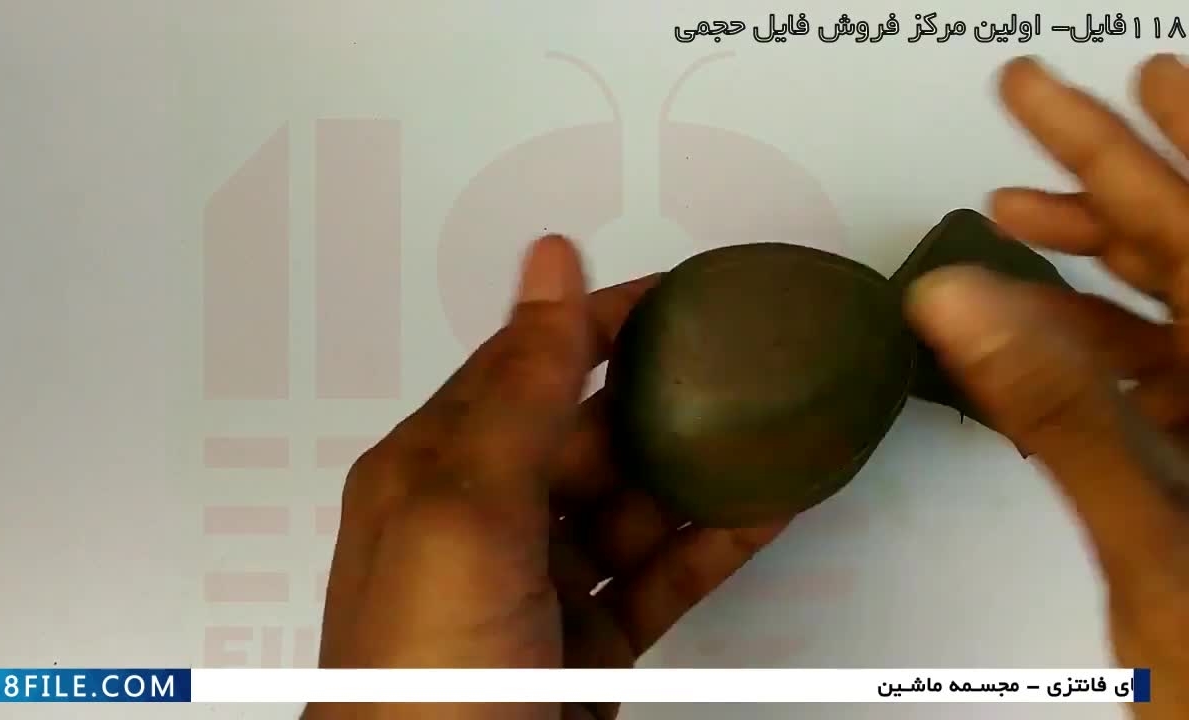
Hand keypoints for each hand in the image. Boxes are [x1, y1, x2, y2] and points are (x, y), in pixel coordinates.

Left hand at [304, 236, 790, 719]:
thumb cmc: (428, 667)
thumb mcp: (469, 508)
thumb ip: (520, 385)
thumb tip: (550, 259)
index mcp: (436, 470)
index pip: (528, 364)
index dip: (602, 322)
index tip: (682, 292)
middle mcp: (485, 519)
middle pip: (590, 435)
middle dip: (665, 400)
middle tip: (749, 363)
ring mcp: (538, 585)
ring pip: (633, 506)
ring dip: (702, 472)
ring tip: (775, 430)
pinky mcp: (585, 645)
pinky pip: (657, 576)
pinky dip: (711, 544)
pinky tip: (767, 509)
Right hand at [906, 54, 1188, 718]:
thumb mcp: (1148, 538)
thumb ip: (1060, 409)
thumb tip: (963, 300)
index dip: (1126, 149)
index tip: (1076, 86)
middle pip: (1186, 245)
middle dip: (1110, 169)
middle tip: (1048, 106)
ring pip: (1164, 301)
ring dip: (1089, 251)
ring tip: (1025, 200)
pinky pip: (1144, 366)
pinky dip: (1079, 334)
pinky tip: (1028, 315)